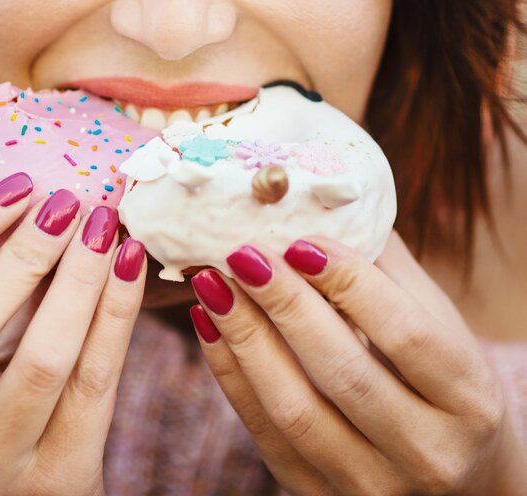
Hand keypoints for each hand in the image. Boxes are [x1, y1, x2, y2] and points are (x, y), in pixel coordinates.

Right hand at [0, 173, 146, 495]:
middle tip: (70, 204)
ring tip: (105, 227)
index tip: (19, 187)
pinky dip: (118, 312)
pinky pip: (96, 379)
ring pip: (44, 353)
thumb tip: (29, 208)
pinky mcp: (54, 478)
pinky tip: (130, 264)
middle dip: (27, 249)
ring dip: (81, 276)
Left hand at [190, 232, 526, 494]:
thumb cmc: (446, 387)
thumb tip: (328, 210)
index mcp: (468, 400)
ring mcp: (372, 484)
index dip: (349, 283)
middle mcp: (428, 452)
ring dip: (245, 339)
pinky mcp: (320, 495)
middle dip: (284, 305)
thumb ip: (391, 275)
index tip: (299, 240)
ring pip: (295, 410)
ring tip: (212, 284)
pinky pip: (265, 435)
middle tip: (241, 253)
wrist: (459, 478)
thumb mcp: (442, 329)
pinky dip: (231, 378)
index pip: (405, 335)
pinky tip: (210, 326)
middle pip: (343, 372)